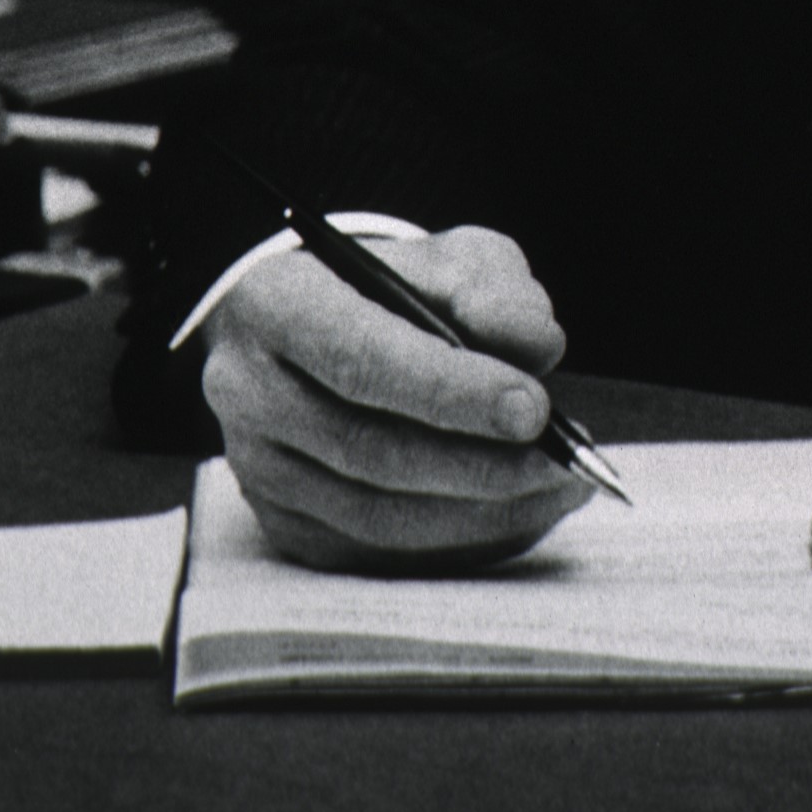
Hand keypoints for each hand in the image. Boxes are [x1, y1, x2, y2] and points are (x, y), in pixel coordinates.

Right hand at [200, 227, 595, 571]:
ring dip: (481, 511)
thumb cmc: (400, 290)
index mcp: (277, 305)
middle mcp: (249, 391)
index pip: (361, 358)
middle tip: (563, 460)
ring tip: (562, 486)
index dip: (450, 390)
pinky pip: (380, 551)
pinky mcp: (287, 524)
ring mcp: (261, 468)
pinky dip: (461, 541)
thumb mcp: (450, 259)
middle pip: (368, 448)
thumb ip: (492, 290)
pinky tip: (523, 512)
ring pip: (376, 513)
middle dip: (479, 462)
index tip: (533, 409)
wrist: (334, 332)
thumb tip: (536, 349)